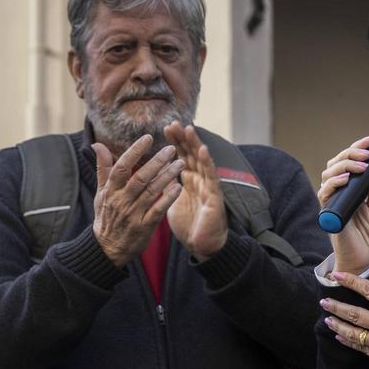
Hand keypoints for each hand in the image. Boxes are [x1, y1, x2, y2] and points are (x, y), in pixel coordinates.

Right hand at [92, 136, 183, 265]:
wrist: (108, 248)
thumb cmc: (106, 216)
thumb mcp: (101, 193)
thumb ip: (103, 168)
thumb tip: (97, 144)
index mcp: (110, 190)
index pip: (122, 166)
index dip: (135, 151)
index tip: (148, 138)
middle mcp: (121, 200)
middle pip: (140, 177)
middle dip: (156, 162)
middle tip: (171, 149)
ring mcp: (133, 214)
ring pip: (151, 191)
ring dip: (167, 176)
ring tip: (180, 164)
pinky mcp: (144, 226)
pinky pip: (158, 210)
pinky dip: (168, 198)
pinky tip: (178, 187)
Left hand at [165, 123, 227, 259]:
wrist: (201, 245)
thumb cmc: (189, 224)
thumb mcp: (171, 201)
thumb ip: (165, 185)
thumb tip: (154, 173)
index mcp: (188, 181)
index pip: (181, 157)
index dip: (175, 142)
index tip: (165, 128)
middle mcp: (199, 181)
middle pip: (191, 155)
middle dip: (183, 139)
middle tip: (174, 123)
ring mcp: (208, 187)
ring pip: (202, 162)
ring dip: (195, 145)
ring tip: (189, 129)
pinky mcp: (214, 197)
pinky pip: (211, 177)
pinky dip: (207, 163)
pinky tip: (203, 151)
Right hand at [317, 136, 368, 272]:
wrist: (362, 260)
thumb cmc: (365, 237)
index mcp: (348, 190)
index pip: (346, 163)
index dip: (355, 149)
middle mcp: (337, 194)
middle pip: (335, 164)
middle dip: (350, 154)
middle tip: (367, 152)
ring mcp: (331, 203)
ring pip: (328, 175)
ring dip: (344, 166)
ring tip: (361, 164)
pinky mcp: (329, 214)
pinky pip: (325, 194)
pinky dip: (334, 184)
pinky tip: (346, 179)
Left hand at [320, 271, 368, 366]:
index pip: (366, 290)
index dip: (350, 281)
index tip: (337, 276)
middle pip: (353, 313)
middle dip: (336, 306)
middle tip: (324, 302)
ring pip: (352, 333)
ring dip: (338, 325)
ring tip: (328, 319)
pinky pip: (360, 348)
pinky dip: (348, 341)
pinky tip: (340, 336)